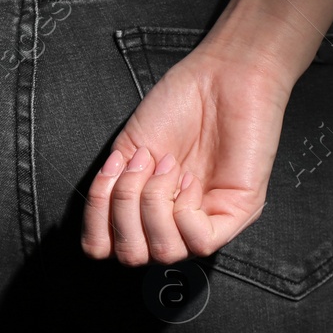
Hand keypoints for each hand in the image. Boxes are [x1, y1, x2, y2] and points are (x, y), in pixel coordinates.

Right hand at [81, 42, 297, 264]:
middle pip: (131, 255)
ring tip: (166, 166)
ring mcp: (205, 222)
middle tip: (142, 164)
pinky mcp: (236, 215)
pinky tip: (189, 178)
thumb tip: (100, 218)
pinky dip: (184, 208)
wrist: (220, 77)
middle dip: (125, 206)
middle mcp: (173, 223)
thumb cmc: (179, 104)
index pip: (103, 247)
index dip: (96, 215)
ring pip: (163, 251)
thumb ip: (112, 189)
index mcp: (144, 210)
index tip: (112, 169)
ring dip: (153, 203)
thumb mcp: (129, 149)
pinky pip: (199, 241)